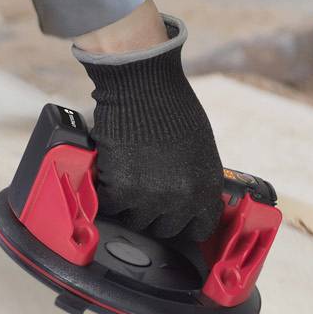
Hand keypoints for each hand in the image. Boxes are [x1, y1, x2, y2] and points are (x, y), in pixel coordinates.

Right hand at [74, 8, 225, 254]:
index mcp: (207, 187)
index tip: (173, 218)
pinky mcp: (121, 190)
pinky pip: (109, 205)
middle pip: (164, 228)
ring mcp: (151, 197)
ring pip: (134, 220)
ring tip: (126, 176)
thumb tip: (186, 197)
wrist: (142, 85)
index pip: (200, 228)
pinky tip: (110, 172)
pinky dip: (106, 191)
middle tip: (143, 191)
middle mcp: (182, 198)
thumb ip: (195, 177)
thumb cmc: (171, 107)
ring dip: (128, 203)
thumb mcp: (200, 147)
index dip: (184, 223)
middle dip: (153, 213)